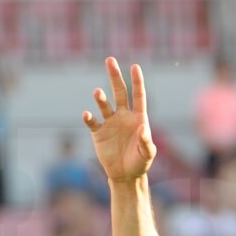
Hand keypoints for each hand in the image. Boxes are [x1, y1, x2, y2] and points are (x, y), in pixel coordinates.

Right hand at [83, 57, 156, 181]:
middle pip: (119, 92)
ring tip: (98, 92)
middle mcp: (123, 116)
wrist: (125, 175)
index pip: (138, 95)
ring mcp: (110, 123)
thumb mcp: (148, 154)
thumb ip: (147, 142)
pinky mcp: (98, 133)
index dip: (137, 81)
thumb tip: (143, 129)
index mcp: (138, 118)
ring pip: (104, 105)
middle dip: (115, 77)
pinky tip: (87, 115)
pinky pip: (92, 122)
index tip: (135, 66)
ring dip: (100, 98)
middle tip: (110, 60)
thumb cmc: (140, 163)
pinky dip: (89, 118)